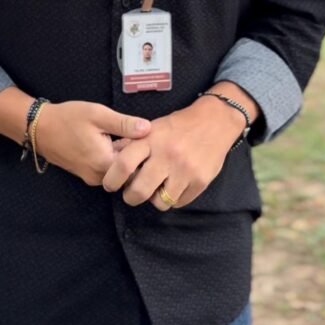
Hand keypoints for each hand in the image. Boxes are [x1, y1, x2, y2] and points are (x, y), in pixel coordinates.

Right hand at [34, 101, 149, 185]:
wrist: (40, 128)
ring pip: (117, 171)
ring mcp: (91, 178)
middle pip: (128, 171)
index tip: (147, 136)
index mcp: (105, 163)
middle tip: (136, 133)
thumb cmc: (68, 119)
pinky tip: (111, 140)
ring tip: (123, 135)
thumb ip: (124, 124)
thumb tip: (148, 129)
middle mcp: (99, 177)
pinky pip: (106, 169)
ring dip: (123, 156)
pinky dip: (111, 157)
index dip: (144, 150)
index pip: (137, 166)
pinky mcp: (86, 174)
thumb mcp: (98, 115)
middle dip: (135, 154)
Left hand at [102, 94, 245, 209]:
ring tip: (156, 188)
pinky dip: (173, 198)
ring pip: (159, 202)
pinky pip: (178, 202)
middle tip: (131, 194)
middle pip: (139, 191)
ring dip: (154, 199)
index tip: (110, 184)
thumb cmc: (178, 126)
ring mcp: (185, 171)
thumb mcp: (152, 127)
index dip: (112, 179)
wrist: (214, 122)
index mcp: (152, 140)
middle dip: (130, 197)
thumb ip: (132, 142)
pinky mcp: (200, 182)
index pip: (124, 164)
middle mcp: (167, 156)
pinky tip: (174, 186)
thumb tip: (110, 155)